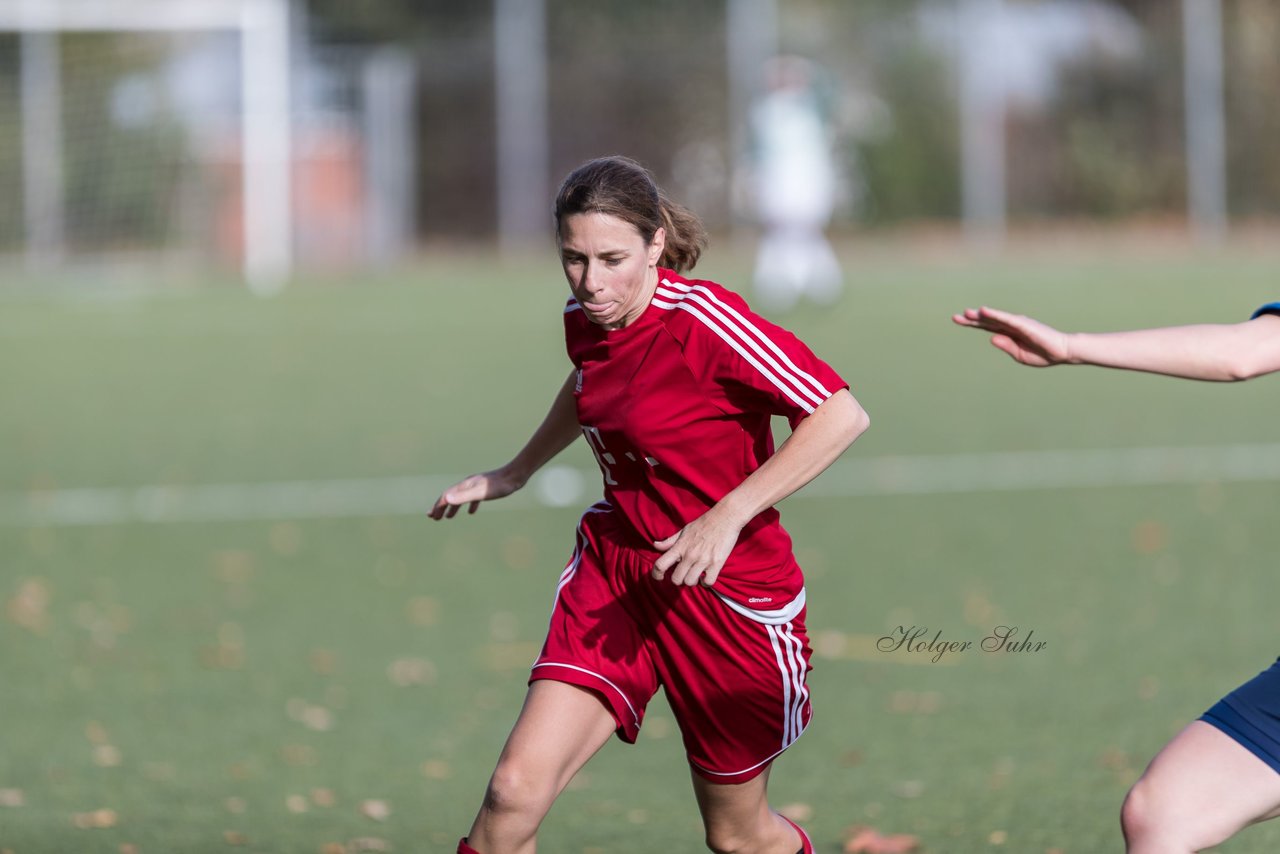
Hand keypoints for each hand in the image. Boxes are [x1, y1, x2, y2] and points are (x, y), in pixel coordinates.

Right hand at [428, 467, 524, 519]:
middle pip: (451, 496)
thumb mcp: (480, 493)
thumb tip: (446, 500)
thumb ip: (464, 497)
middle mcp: (468, 485)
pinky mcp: (486, 489)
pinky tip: (471, 512)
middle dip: (441, 507)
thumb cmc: (499, 486)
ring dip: (453, 507)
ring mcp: (477, 486)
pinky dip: (469, 505)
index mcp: (464, 486)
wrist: (515, 475)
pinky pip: (473, 498)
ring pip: (461, 497)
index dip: (438, 506)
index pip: (447, 497)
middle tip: (434, 518)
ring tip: (448, 517)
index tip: (431, 516)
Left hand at [651, 509, 743, 586]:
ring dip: (693, 581)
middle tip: (684, 574)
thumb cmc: (704, 523)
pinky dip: (706, 582)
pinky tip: (707, 575)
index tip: (659, 577)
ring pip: (690, 582)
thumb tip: (655, 545)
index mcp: (680, 546)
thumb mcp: (684, 530)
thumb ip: (669, 541)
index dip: (656, 574)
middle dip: (679, 579)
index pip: (660, 564)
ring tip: (697, 574)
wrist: (725, 517)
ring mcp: (703, 560)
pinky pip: (708, 582)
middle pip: (676, 579)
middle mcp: (689, 554)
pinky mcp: (717, 563)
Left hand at [952, 306, 1071, 366]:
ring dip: (981, 315)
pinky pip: (1006, 319)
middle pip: (988, 321)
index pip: (987, 327)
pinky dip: (995, 314)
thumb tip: (991, 338)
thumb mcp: (1019, 355)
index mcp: (1009, 333)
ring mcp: (1017, 323)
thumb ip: (1005, 346)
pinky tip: (984, 311)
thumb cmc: (1043, 354)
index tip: (958, 319)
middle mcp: (1011, 325)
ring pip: (995, 318)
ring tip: (966, 313)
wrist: (1062, 352)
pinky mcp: (1024, 324)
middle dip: (971, 319)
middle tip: (955, 317)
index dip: (973, 323)